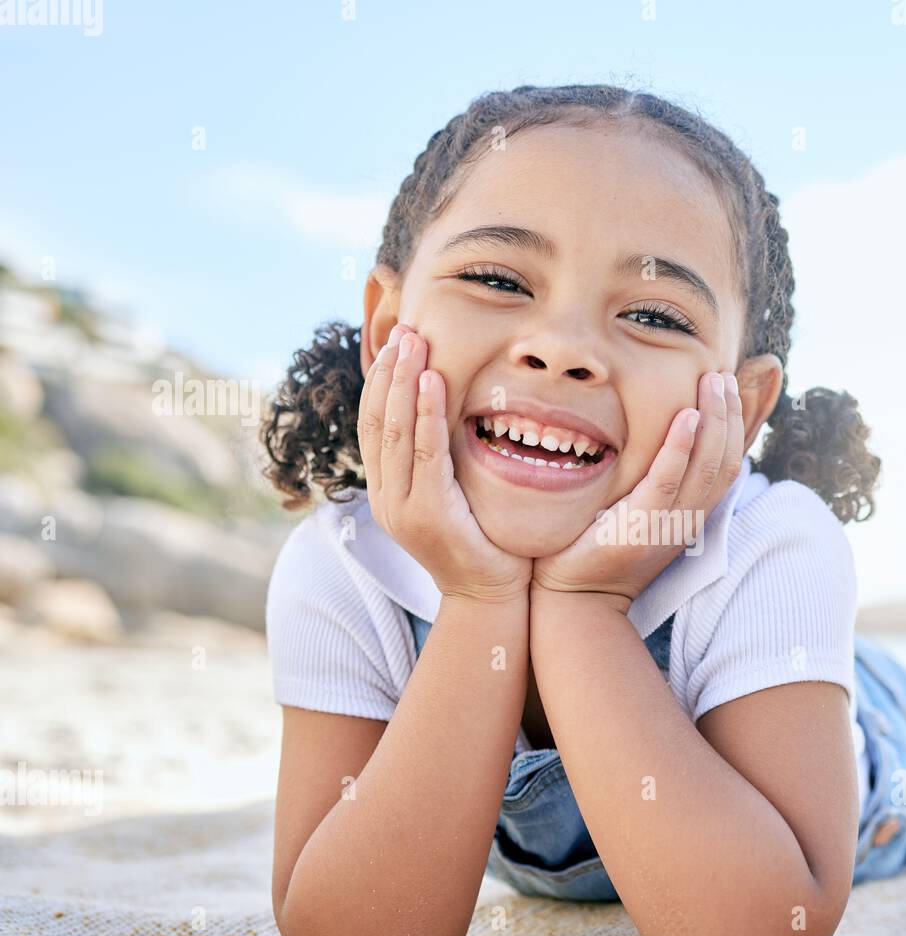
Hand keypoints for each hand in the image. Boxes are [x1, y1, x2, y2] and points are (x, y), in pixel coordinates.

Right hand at [358, 323, 532, 602]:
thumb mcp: (455, 495)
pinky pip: (424, 453)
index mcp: (387, 491)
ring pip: (394, 431)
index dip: (381, 380)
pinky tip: (432, 382)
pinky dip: (425, 413)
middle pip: (376, 420)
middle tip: (405, 328)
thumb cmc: (483, 542)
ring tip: (415, 342)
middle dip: (389, 370)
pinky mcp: (427, 514)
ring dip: (403, 381)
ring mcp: (402, 508)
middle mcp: (385, 498)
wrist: (491, 597)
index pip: (373, 424)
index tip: (396, 341)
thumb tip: (449, 413)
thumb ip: (442, 460)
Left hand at [530, 370, 742, 610]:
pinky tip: (686, 416)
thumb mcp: (634, 512)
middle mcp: (688, 519)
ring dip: (714, 418)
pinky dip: (681, 447)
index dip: (734, 424)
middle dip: (729, 412)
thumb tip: (654, 443)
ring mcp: (668, 523)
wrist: (574, 599)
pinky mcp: (642, 525)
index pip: (728, 464)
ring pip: (707, 465)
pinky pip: (668, 480)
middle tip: (721, 374)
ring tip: (712, 382)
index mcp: (690, 515)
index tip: (726, 386)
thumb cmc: (595, 550)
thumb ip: (648, 482)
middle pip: (725, 459)